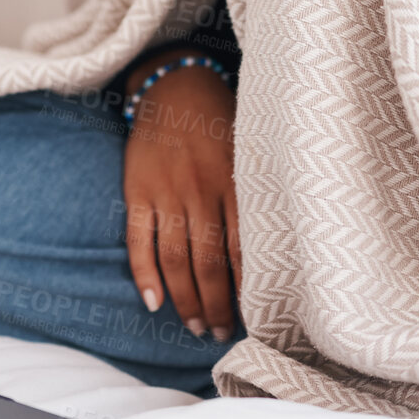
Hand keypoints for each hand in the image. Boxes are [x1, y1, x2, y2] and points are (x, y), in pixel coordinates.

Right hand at [121, 58, 241, 340]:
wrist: (175, 85)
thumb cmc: (222, 123)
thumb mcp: (249, 151)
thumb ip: (258, 194)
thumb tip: (281, 249)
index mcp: (234, 181)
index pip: (244, 248)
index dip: (248, 289)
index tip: (257, 320)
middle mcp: (200, 189)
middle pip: (208, 263)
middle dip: (217, 305)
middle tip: (223, 334)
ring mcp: (165, 191)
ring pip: (175, 258)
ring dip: (185, 299)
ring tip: (197, 326)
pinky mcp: (137, 190)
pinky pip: (139, 240)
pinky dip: (145, 274)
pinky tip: (154, 302)